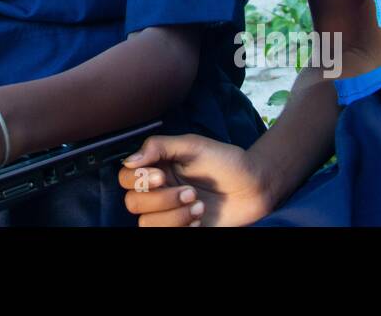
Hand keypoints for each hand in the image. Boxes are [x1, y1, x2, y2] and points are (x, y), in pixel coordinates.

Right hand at [117, 134, 272, 226]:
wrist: (254, 186)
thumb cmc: (226, 161)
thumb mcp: (192, 145)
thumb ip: (159, 147)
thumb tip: (130, 160)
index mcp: (157, 168)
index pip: (126, 177)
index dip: (138, 180)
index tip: (162, 176)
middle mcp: (158, 191)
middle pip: (133, 203)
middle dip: (161, 200)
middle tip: (190, 192)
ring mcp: (169, 213)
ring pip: (147, 223)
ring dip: (173, 216)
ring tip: (199, 206)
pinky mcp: (181, 228)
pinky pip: (164, 235)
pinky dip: (181, 227)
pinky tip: (200, 218)